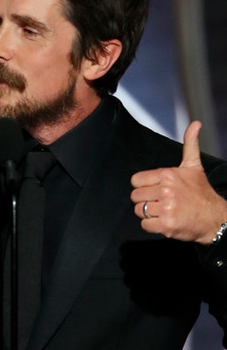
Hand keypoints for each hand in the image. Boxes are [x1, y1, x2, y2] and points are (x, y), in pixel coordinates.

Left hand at [130, 120, 226, 242]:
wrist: (214, 217)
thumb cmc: (201, 193)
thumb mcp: (193, 166)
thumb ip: (190, 145)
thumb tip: (195, 124)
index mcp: (168, 175)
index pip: (136, 180)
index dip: (144, 186)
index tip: (156, 189)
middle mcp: (166, 190)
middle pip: (135, 196)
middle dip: (146, 200)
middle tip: (162, 201)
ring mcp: (166, 208)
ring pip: (139, 210)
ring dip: (149, 213)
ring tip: (164, 210)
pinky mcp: (166, 224)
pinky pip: (145, 225)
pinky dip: (153, 225)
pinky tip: (165, 220)